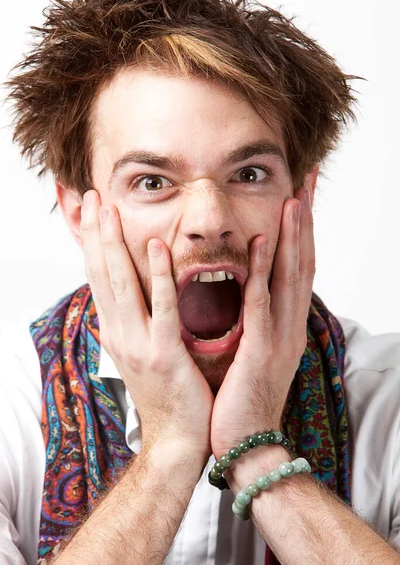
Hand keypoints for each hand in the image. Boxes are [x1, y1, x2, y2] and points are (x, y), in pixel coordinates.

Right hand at [80, 190, 213, 457]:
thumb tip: (125, 297)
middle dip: (95, 233)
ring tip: (109, 209)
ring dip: (114, 244)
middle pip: (101, 274)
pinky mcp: (164, 354)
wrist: (178, 437)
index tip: (90, 210)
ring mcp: (138, 342)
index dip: (92, 242)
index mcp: (116, 329)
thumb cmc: (166, 392)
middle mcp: (120, 332)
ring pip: (122, 284)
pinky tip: (156, 246)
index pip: (98, 276)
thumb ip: (135, 320)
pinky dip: (157, 275)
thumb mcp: (141, 350)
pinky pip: (161, 307)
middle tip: (91, 196)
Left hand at [210, 187, 314, 458]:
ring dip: (292, 236)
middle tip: (307, 180)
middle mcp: (289, 324)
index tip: (299, 195)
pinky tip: (265, 244)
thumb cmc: (244, 395)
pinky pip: (262, 305)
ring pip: (289, 277)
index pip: (297, 267)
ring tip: (293, 198)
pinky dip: (265, 272)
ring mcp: (278, 337)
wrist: (246, 443)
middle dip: (305, 220)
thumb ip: (255, 319)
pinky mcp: (260, 351)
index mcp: (285, 323)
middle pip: (302, 262)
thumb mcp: (254, 350)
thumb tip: (250, 290)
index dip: (300, 230)